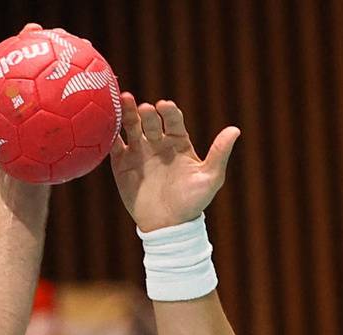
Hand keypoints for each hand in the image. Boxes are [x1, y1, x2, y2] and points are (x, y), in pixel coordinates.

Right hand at [109, 93, 239, 231]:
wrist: (168, 227)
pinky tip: (106, 122)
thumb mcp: (210, 178)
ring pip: (131, 126)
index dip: (169, 110)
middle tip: (144, 109)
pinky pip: (114, 144)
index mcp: (178, 142)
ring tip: (124, 100)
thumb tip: (235, 129)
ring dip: (127, 113)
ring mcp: (139, 151)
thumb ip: (219, 153)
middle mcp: (158, 143)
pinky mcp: (122, 163)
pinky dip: (109, 133)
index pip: (173, 118)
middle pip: (150, 120)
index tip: (164, 106)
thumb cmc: (192, 203)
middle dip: (147, 112)